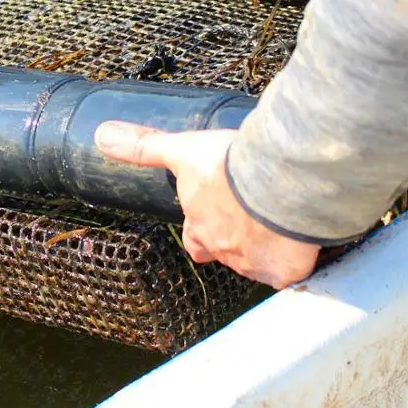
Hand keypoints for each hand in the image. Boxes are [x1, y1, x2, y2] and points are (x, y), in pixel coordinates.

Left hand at [94, 121, 319, 288]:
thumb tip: (100, 135)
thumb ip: (143, 146)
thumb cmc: (230, 166)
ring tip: (283, 222)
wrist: (279, 182)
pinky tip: (306, 241)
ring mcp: (255, 264)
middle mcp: (223, 250)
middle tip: (250, 222)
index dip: (200, 230)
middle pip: (224, 253)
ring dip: (266, 246)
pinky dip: (298, 259)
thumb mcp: (183, 150)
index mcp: (199, 227)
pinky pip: (292, 272)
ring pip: (258, 263)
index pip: (194, 239)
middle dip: (233, 240)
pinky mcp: (286, 271)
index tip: (209, 218)